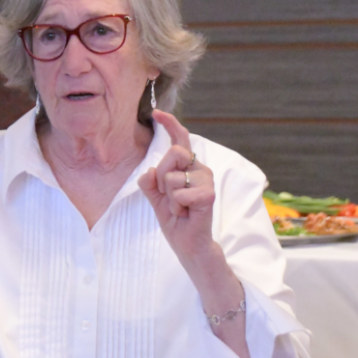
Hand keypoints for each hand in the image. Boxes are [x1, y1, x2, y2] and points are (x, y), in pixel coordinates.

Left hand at [138, 109, 215, 263]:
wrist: (188, 244)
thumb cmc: (176, 220)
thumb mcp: (156, 198)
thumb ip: (149, 183)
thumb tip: (149, 170)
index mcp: (187, 167)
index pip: (180, 140)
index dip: (170, 124)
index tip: (157, 113)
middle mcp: (200, 169)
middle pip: (173, 152)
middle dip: (161, 176)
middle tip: (168, 195)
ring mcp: (206, 180)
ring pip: (172, 176)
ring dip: (168, 197)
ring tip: (179, 207)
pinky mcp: (208, 194)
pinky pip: (178, 193)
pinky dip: (175, 207)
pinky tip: (185, 213)